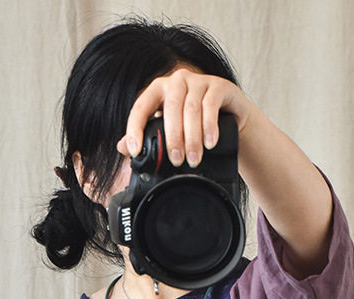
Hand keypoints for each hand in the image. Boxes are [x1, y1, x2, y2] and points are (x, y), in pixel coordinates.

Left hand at [118, 66, 332, 278]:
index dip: (135, 129)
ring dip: (193, 138)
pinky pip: (211, 105)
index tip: (136, 151)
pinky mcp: (219, 86)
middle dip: (173, 138)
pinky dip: (210, 127)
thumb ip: (149, 137)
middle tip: (176, 162)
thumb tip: (122, 148)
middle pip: (170, 109)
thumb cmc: (197, 126)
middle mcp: (177, 81)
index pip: (141, 107)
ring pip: (191, 109)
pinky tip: (210, 143)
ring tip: (194, 160)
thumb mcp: (172, 132)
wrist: (232, 118)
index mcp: (159, 90)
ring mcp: (199, 81)